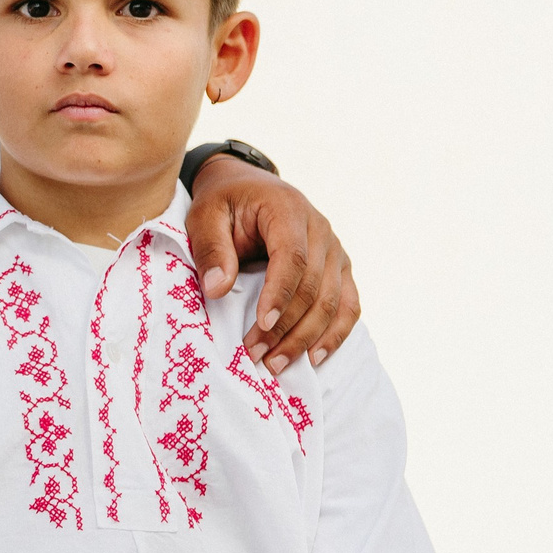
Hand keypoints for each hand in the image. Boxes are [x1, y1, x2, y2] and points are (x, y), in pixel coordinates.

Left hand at [183, 154, 359, 373]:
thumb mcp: (204, 216)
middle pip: (314, 286)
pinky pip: (348, 305)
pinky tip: (314, 357)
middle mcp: (321, 229)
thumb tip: (217, 289)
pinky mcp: (340, 268)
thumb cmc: (224, 203)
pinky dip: (335, 333)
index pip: (294, 258)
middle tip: (256, 356)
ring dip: (307, 337)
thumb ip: (211, 249)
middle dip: (286, 326)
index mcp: (288, 210)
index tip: (261, 324)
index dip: (280, 294)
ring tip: (277, 364)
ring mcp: (335, 250)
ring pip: (333, 301)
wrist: (247, 187)